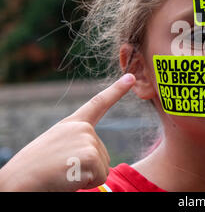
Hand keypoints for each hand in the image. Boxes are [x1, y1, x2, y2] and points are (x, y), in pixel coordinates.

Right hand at [0, 73, 135, 191]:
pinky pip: (100, 176)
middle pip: (103, 155)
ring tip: (63, 174)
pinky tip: (67, 179)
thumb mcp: (57, 149)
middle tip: (62, 169)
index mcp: (72, 124)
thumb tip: (95, 157)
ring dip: (86, 177)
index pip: (98, 103)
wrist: (17, 182)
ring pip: (103, 167)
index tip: (131, 77)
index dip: (116, 90)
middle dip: (87, 169)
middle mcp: (81, 128)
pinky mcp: (90, 155)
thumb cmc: (35, 171)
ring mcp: (86, 139)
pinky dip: (86, 184)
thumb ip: (77, 144)